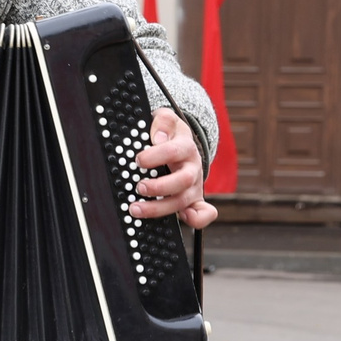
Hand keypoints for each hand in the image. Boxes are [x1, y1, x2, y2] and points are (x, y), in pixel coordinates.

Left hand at [132, 109, 218, 229]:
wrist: (183, 145)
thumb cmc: (170, 135)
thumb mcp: (166, 121)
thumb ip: (163, 122)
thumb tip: (159, 137)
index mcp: (185, 147)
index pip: (174, 151)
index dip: (157, 156)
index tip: (139, 160)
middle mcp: (192, 168)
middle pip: (183, 180)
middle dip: (160, 186)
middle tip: (140, 187)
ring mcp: (193, 186)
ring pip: (184, 200)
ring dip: (160, 207)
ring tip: (136, 209)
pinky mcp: (194, 199)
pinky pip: (204, 212)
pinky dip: (199, 219)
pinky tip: (184, 219)